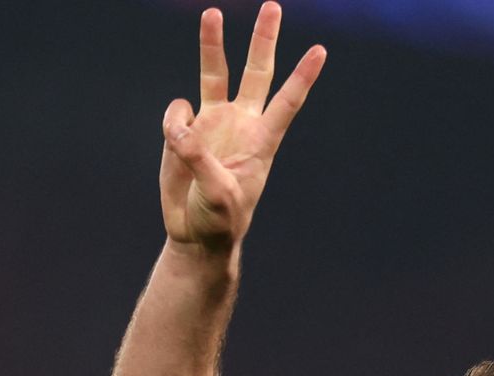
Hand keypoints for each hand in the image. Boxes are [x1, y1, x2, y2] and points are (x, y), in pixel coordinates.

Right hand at [161, 2, 325, 253]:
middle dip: (263, 39)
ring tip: (213, 13)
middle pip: (256, 72)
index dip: (303, 77)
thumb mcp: (218, 194)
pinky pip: (176, 113)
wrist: (195, 234)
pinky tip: (176, 146)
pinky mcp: (186, 131)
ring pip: (215, 73)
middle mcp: (241, 124)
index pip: (287, 102)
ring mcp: (214, 124)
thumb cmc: (219, 220)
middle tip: (272, 6)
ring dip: (213, 44)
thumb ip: (199, 158)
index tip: (320, 50)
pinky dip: (173, 123)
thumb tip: (180, 124)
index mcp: (261, 141)